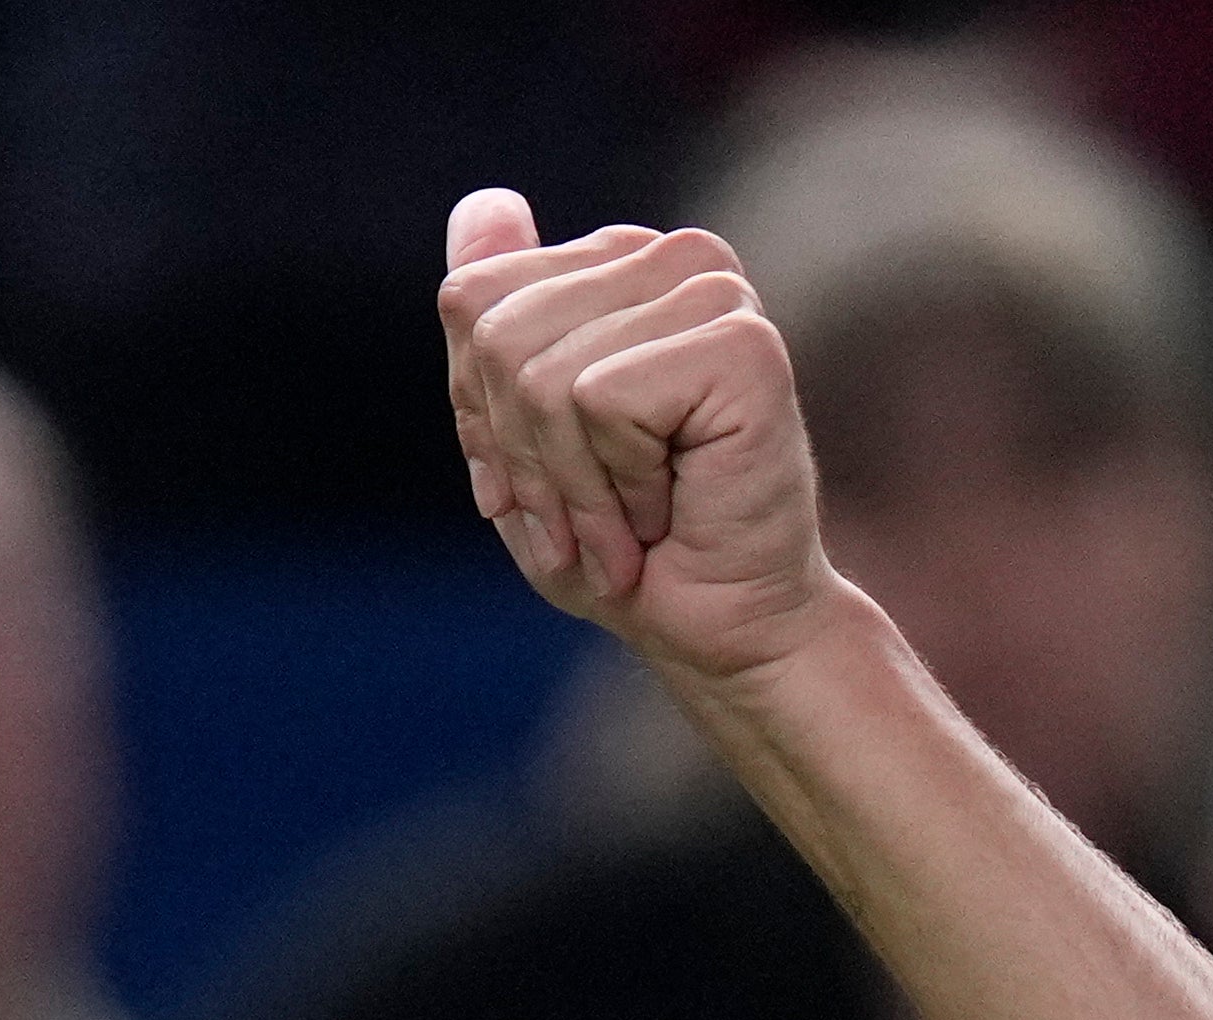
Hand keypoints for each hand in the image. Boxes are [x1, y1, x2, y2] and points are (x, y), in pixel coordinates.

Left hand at [439, 187, 842, 688]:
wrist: (720, 626)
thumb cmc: (622, 545)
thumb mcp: (520, 433)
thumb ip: (492, 320)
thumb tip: (482, 200)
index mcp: (616, 263)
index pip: (470, 300)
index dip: (480, 413)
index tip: (533, 485)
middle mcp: (670, 258)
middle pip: (497, 335)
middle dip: (522, 459)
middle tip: (579, 525)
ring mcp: (713, 292)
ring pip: (545, 377)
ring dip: (571, 487)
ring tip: (626, 528)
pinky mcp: (741, 343)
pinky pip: (600, 401)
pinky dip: (617, 486)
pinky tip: (668, 509)